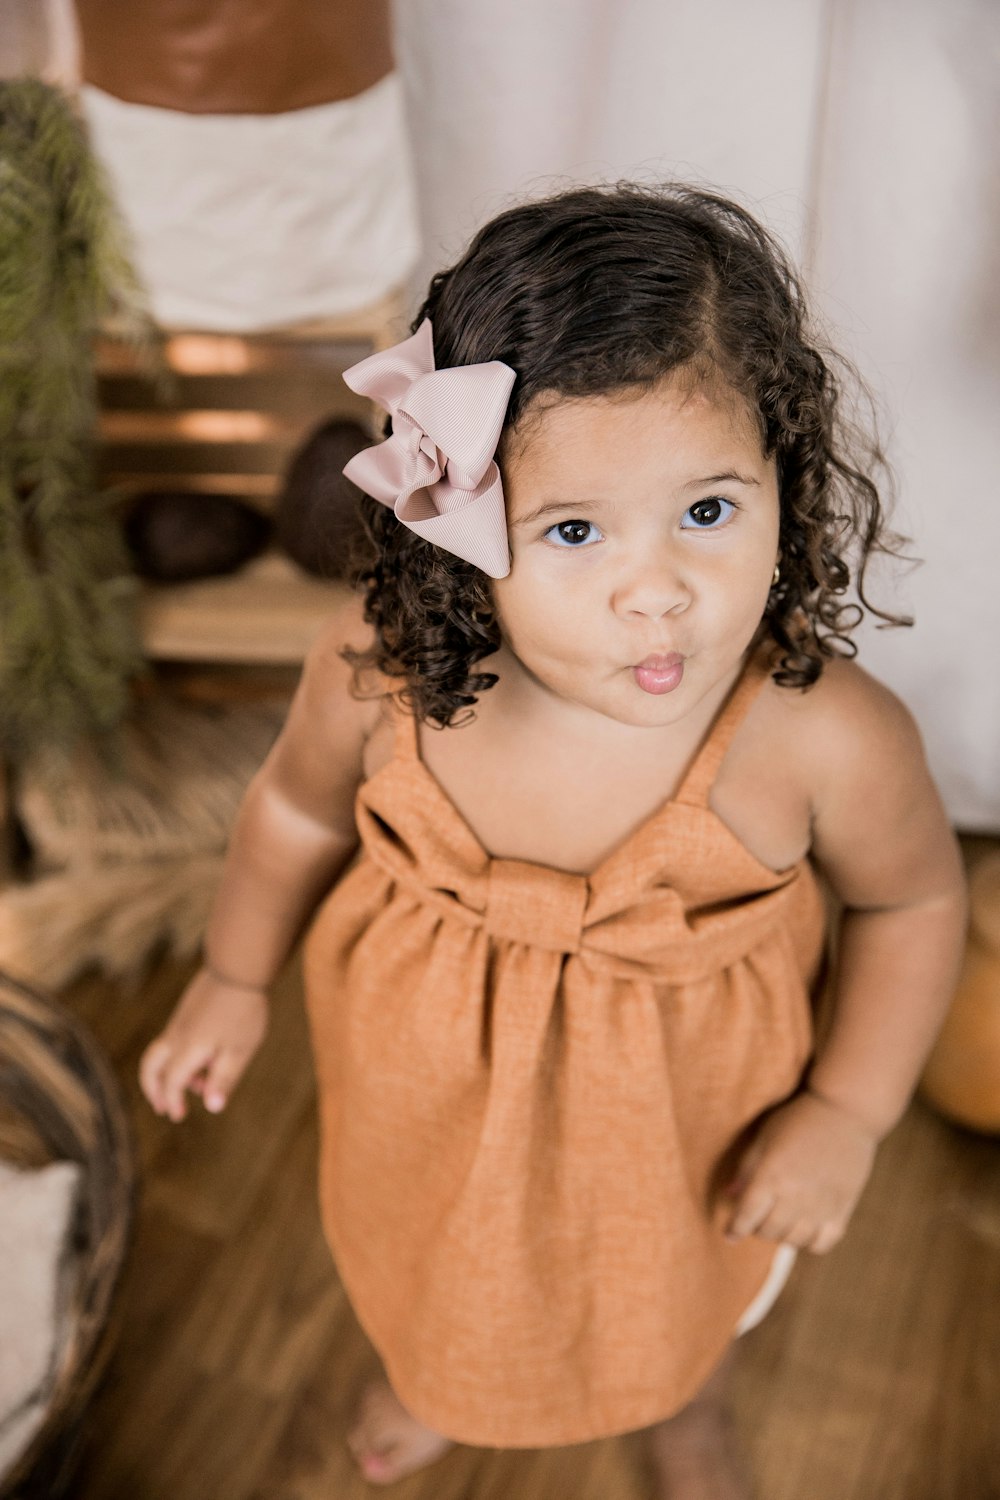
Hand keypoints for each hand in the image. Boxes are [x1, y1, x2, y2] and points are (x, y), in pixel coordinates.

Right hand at [138, 966, 268, 1121]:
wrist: (238, 968)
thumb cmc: (244, 1011)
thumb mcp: (240, 1050)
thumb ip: (224, 1079)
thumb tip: (212, 1107)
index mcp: (189, 1049)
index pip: (171, 1082)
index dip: (172, 1101)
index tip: (179, 1115)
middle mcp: (176, 1036)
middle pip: (150, 1066)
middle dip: (153, 1089)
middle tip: (163, 1107)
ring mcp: (179, 1022)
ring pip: (160, 1053)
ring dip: (166, 1073)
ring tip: (192, 1085)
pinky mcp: (185, 1012)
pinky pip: (171, 1040)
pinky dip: (177, 1057)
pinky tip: (204, 1059)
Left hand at [718, 1088, 877, 1254]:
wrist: (845, 1111)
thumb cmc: (799, 1119)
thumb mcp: (765, 1137)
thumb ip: (746, 1169)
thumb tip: (728, 1195)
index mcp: (771, 1175)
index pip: (746, 1216)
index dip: (734, 1229)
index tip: (729, 1234)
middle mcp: (795, 1195)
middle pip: (768, 1232)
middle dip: (757, 1228)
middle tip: (757, 1218)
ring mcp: (821, 1206)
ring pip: (794, 1241)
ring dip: (782, 1235)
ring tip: (780, 1221)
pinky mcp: (843, 1210)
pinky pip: (822, 1244)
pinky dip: (809, 1242)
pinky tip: (805, 1228)